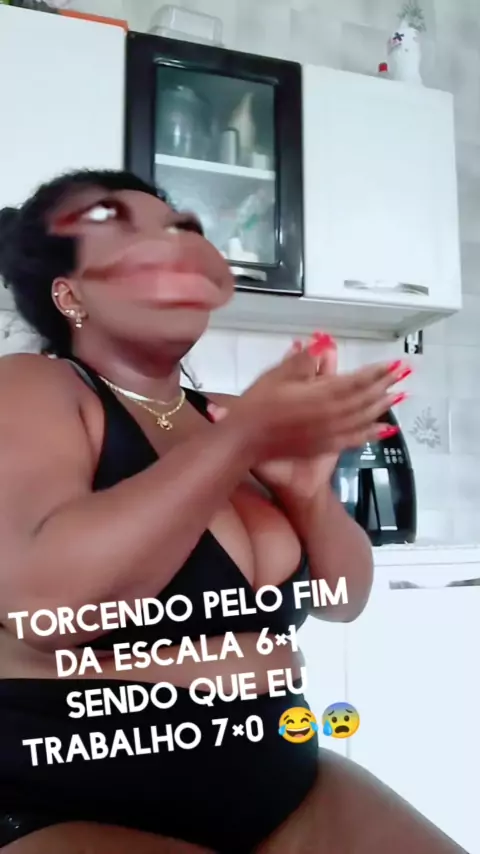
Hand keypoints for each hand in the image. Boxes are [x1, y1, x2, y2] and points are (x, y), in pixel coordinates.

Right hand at [209, 335, 409, 472]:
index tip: (394, 363)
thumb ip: (302, 361)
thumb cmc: (259, 404)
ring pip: (364, 418)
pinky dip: (371, 433)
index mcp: (322, 394)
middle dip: (385, 385)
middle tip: (404, 375)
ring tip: (400, 396)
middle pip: (365, 398)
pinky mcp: (325, 446)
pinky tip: (383, 429)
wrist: (247, 439)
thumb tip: (321, 344)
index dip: (378, 371)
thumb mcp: (277, 375)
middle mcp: (333, 415)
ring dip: (383, 406)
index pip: (357, 381)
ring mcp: (331, 433)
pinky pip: (355, 439)